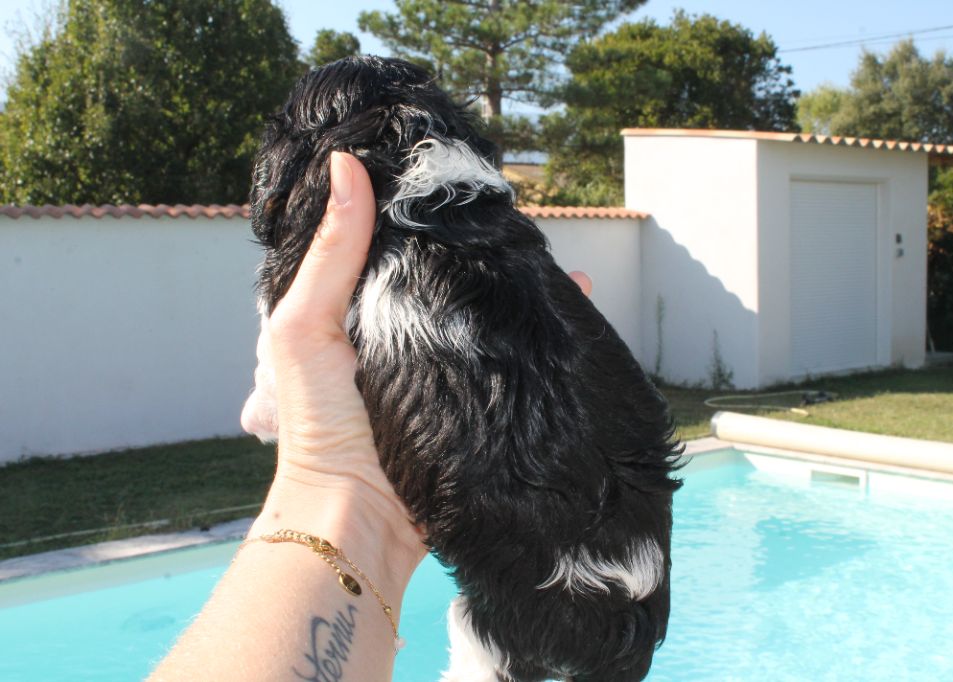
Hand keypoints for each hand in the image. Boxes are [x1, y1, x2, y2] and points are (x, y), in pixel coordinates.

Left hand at [239, 152, 592, 556]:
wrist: (356, 519)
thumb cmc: (318, 423)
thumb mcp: (306, 328)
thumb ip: (330, 256)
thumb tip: (346, 166)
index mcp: (360, 317)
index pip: (397, 253)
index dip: (423, 221)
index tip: (456, 186)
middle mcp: (404, 341)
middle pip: (451, 285)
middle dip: (485, 256)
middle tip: (521, 223)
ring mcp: (444, 375)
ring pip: (488, 321)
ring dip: (522, 293)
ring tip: (558, 262)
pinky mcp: (477, 408)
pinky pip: (513, 365)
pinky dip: (541, 341)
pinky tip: (574, 313)